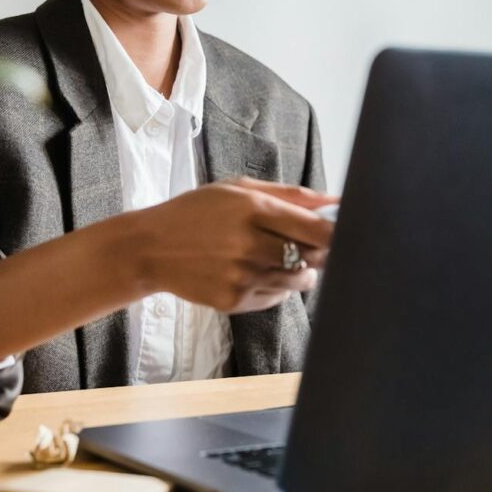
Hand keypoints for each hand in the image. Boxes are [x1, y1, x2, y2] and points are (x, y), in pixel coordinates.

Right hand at [131, 176, 337, 312]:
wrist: (151, 248)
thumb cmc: (197, 212)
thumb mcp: (238, 190)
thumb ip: (289, 195)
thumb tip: (335, 201)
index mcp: (254, 209)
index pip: (317, 229)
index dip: (337, 235)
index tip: (339, 233)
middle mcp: (250, 244)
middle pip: (313, 257)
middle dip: (319, 252)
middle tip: (306, 244)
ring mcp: (242, 276)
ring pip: (298, 281)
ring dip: (299, 271)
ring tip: (273, 256)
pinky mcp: (234, 301)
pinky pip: (276, 298)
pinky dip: (276, 286)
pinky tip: (254, 271)